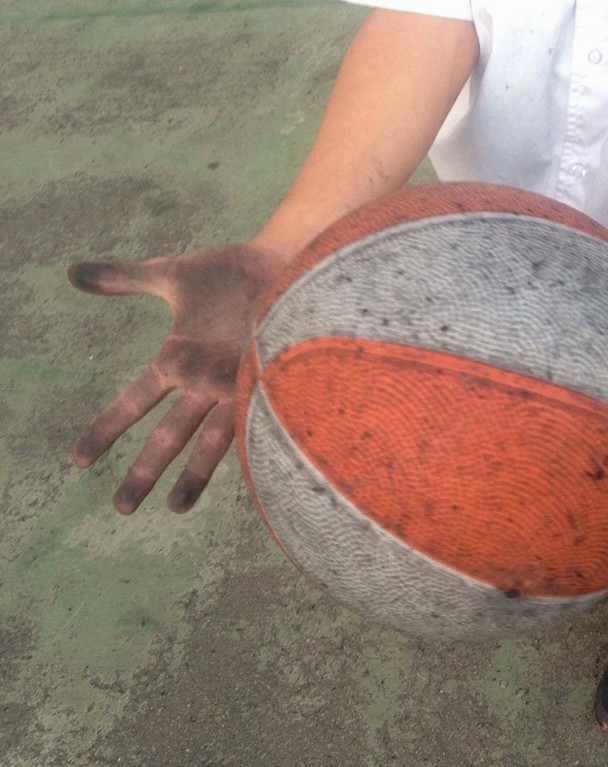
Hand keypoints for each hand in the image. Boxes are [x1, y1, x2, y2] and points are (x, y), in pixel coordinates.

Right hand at [69, 244, 286, 513]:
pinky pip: (260, 417)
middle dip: (145, 470)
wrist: (287, 265)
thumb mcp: (171, 275)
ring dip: (194, 474)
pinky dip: (255, 441)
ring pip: (211, 439)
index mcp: (180, 360)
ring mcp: (239, 383)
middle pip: (168, 434)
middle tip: (121, 508)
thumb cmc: (235, 274)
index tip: (80, 459)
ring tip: (177, 508)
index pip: (135, 401)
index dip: (108, 428)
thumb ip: (124, 278)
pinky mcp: (270, 378)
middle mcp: (207, 380)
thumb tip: (73, 272)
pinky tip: (251, 474)